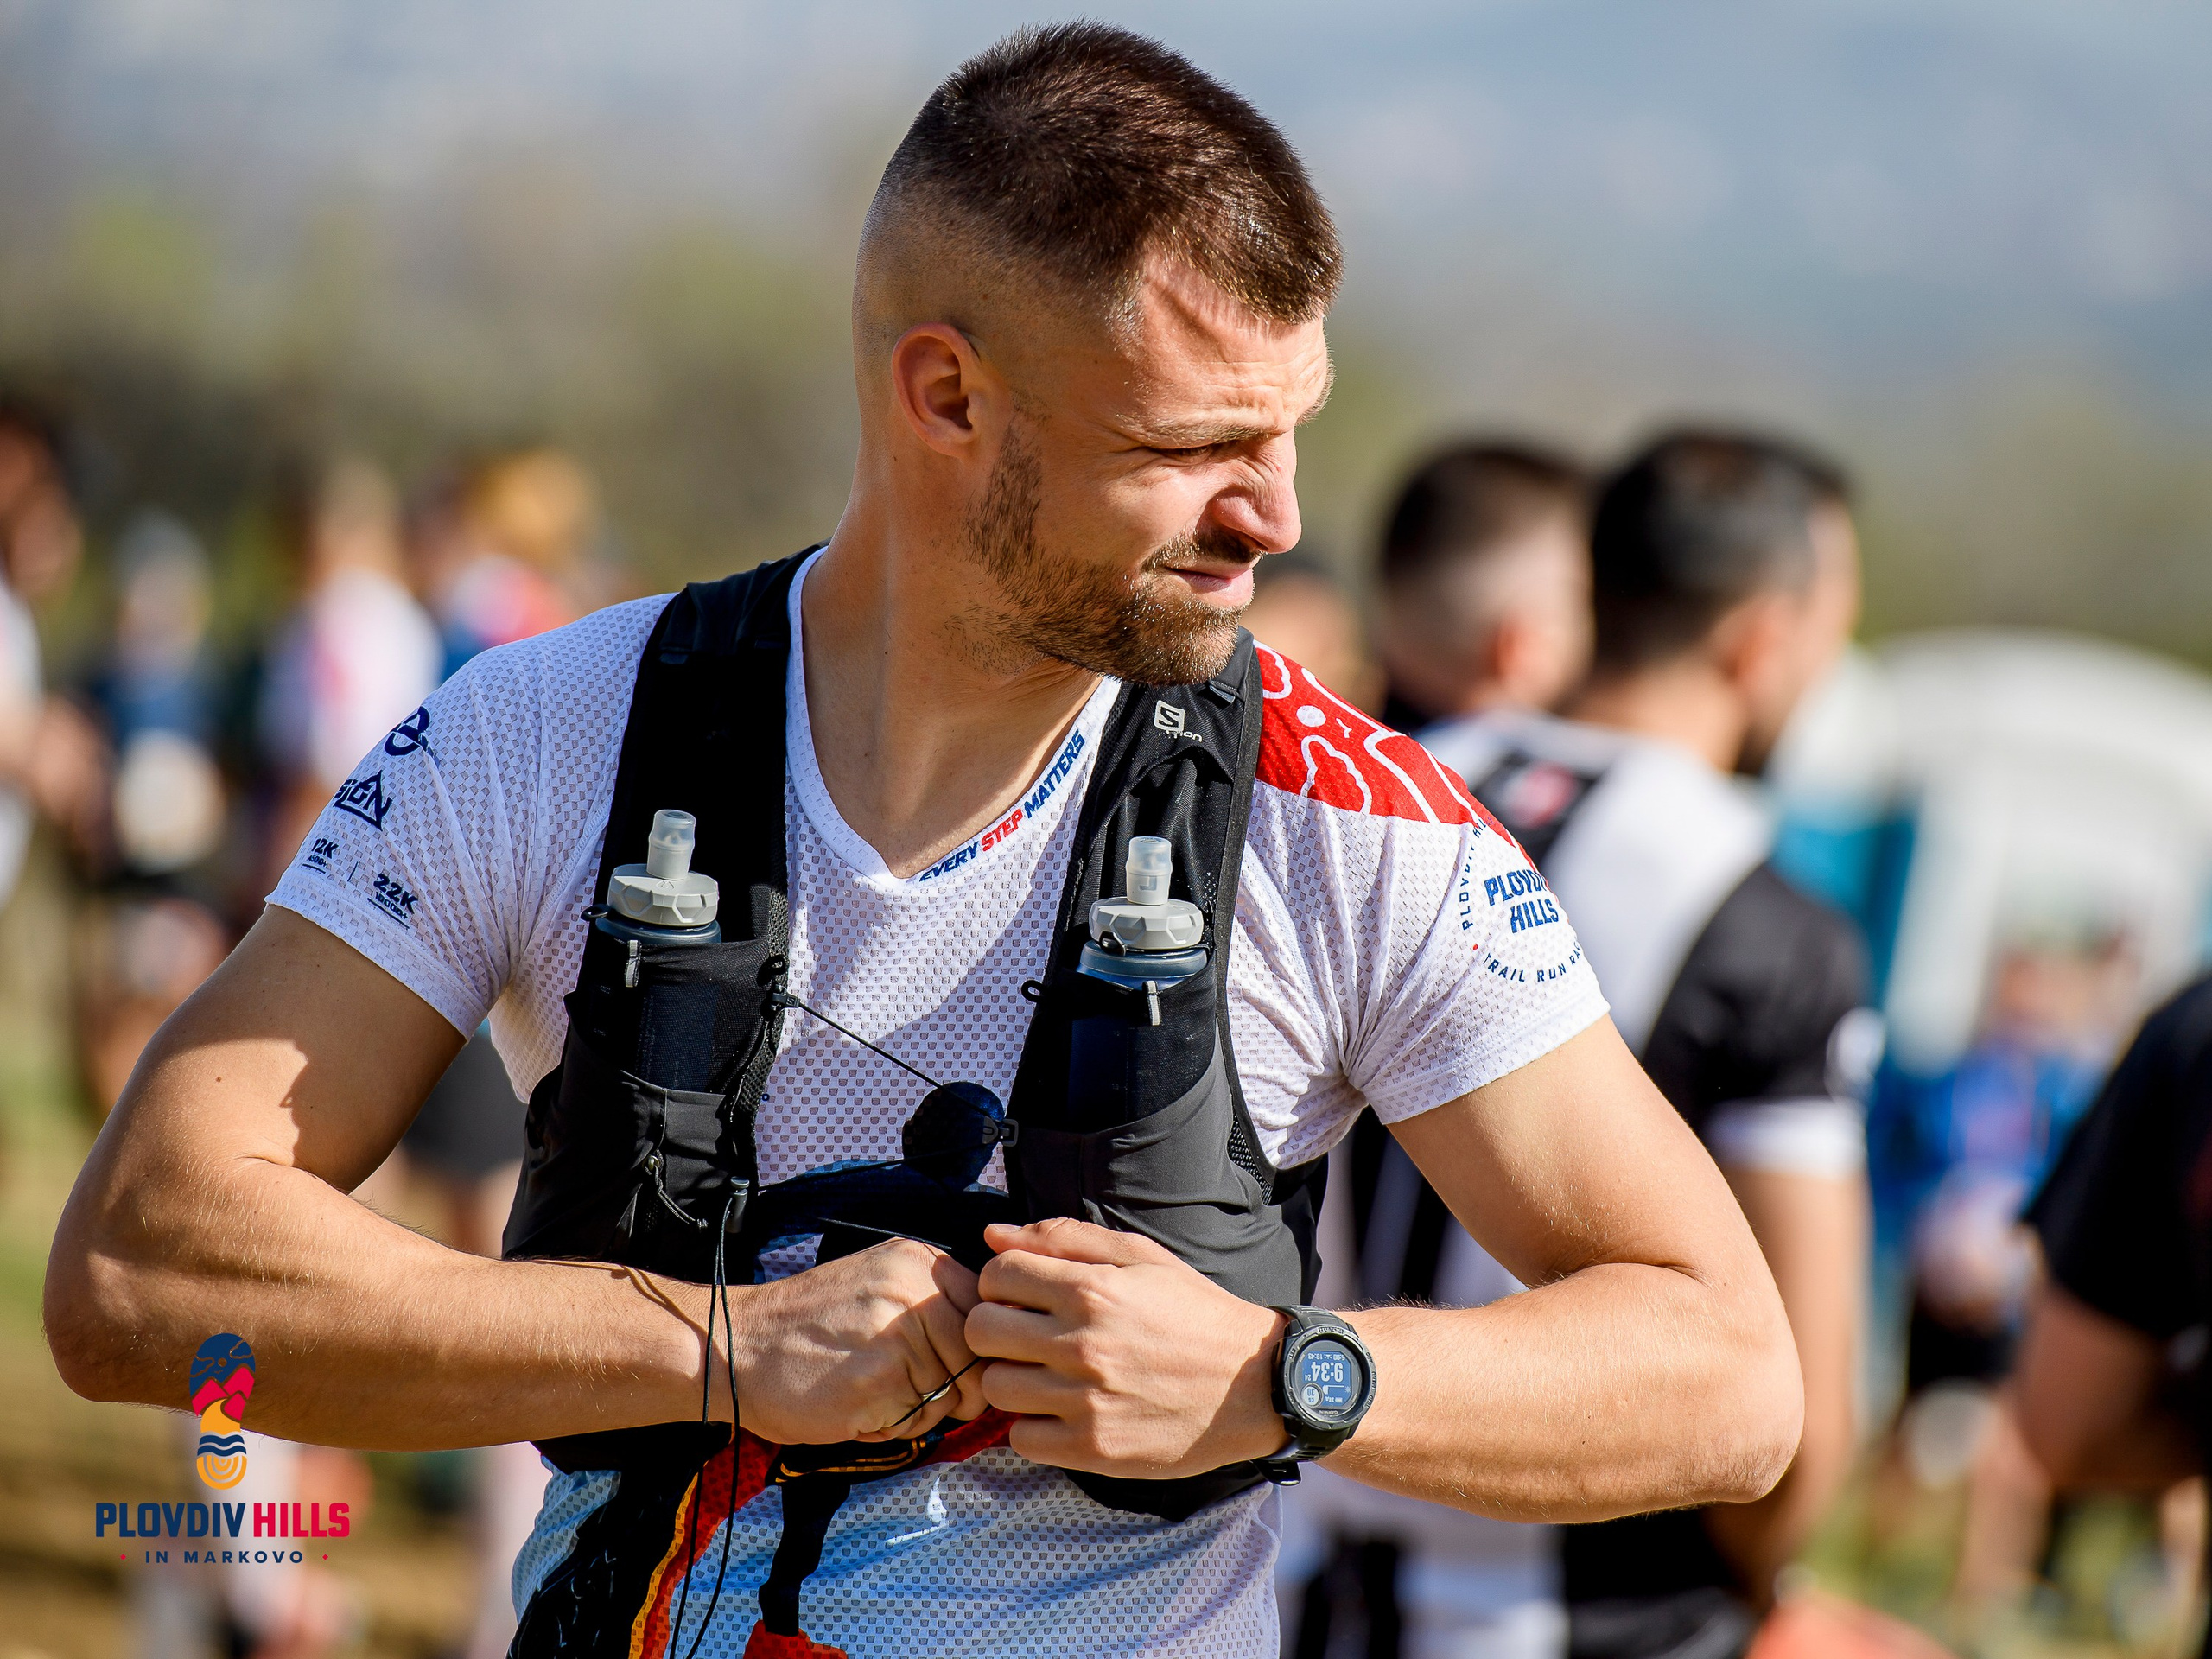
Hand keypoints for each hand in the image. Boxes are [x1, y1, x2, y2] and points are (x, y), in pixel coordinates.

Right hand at [721, 1238, 984, 1444]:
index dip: (972, 1356)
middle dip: (952, 1392)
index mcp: (919, 1261)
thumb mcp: (879, 1283)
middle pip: (978, 1362)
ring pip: (952, 1396)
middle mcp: (915, 1289)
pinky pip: (918, 1421)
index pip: (987, 1319)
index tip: (943, 1369)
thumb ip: (933, 1303)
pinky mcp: (880, 1380)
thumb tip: (988, 1349)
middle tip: (903, 1392)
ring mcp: (899, 1333)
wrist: (736, 1346)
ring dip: (920, 1413)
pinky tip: (857, 1410)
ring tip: (873, 1396)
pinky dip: (893, 1429)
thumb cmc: (807, 1327)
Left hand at [967, 1217, 1284, 1477]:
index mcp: (1092, 1289)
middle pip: (981, 1331)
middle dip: (996, 1328)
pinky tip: (1062, 1411)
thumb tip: (992, 1234)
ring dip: (1013, 1377)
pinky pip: (1020, 1438)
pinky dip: (1033, 1426)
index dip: (1001, 1283)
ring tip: (1047, 1375)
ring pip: (995, 1386)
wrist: (1253, 1385)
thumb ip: (1064, 1239)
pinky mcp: (1091, 1449)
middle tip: (1027, 1336)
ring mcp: (1084, 1400)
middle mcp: (1081, 1343)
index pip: (996, 1276)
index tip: (1023, 1296)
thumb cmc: (1194, 1314)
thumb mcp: (1141, 1258)